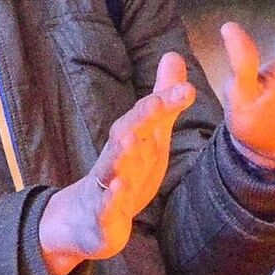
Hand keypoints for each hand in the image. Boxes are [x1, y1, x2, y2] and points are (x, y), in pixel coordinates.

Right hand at [39, 53, 195, 274]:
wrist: (86, 219)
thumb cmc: (125, 171)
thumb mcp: (150, 136)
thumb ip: (163, 101)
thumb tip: (174, 55)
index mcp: (130, 138)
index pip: (147, 115)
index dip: (166, 101)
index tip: (188, 90)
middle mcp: (117, 156)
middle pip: (127, 133)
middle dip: (143, 117)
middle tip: (160, 102)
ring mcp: (107, 185)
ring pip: (113, 167)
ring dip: (120, 154)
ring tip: (129, 140)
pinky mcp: (102, 213)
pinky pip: (106, 205)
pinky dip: (112, 197)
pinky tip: (119, 189)